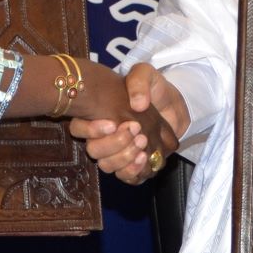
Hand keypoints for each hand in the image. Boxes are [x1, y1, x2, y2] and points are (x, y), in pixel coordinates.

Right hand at [69, 63, 189, 183]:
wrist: (174, 105)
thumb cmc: (153, 89)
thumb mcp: (146, 75)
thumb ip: (139, 82)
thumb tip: (137, 105)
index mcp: (98, 116)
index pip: (77, 129)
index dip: (90, 130)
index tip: (113, 123)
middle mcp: (103, 138)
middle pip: (93, 151)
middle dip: (114, 143)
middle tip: (136, 130)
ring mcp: (117, 153)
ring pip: (107, 166)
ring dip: (124, 157)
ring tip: (143, 142)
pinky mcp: (134, 165)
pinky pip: (126, 177)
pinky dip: (134, 171)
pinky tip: (144, 158)